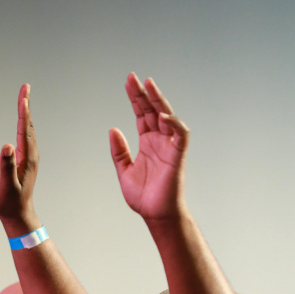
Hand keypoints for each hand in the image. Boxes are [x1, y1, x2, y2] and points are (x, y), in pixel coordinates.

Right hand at [0, 83, 41, 234]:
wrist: (17, 215)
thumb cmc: (10, 202)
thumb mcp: (7, 185)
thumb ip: (6, 166)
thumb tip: (7, 146)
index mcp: (28, 158)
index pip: (25, 130)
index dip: (24, 111)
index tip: (24, 95)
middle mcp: (31, 155)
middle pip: (28, 126)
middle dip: (25, 106)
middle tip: (25, 87)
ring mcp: (28, 158)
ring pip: (27, 131)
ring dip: (25, 114)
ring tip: (23, 99)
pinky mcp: (24, 162)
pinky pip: (24, 138)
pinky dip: (22, 126)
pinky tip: (21, 122)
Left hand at [110, 73, 189, 220]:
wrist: (156, 215)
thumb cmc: (144, 197)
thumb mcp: (124, 171)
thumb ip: (119, 151)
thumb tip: (113, 129)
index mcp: (147, 143)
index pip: (142, 114)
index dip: (136, 98)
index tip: (128, 82)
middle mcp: (159, 142)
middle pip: (153, 111)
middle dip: (144, 94)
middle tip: (133, 78)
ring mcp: (169, 147)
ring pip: (167, 118)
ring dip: (159, 101)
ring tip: (148, 86)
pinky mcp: (178, 157)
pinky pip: (181, 136)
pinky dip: (174, 124)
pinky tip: (162, 116)